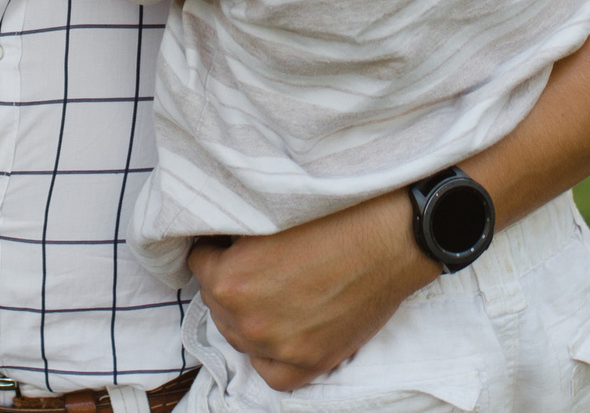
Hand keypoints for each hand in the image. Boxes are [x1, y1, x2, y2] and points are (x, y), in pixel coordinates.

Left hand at [186, 190, 433, 391]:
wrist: (391, 237)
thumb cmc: (333, 216)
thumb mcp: (267, 216)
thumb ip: (233, 237)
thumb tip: (218, 243)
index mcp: (231, 281)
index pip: (199, 264)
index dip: (215, 248)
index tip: (227, 243)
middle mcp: (251, 321)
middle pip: (216, 303)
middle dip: (227, 282)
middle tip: (251, 265)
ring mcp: (282, 348)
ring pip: (239, 337)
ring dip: (245, 316)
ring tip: (266, 293)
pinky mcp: (313, 362)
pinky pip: (272, 373)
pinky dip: (269, 355)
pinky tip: (275, 333)